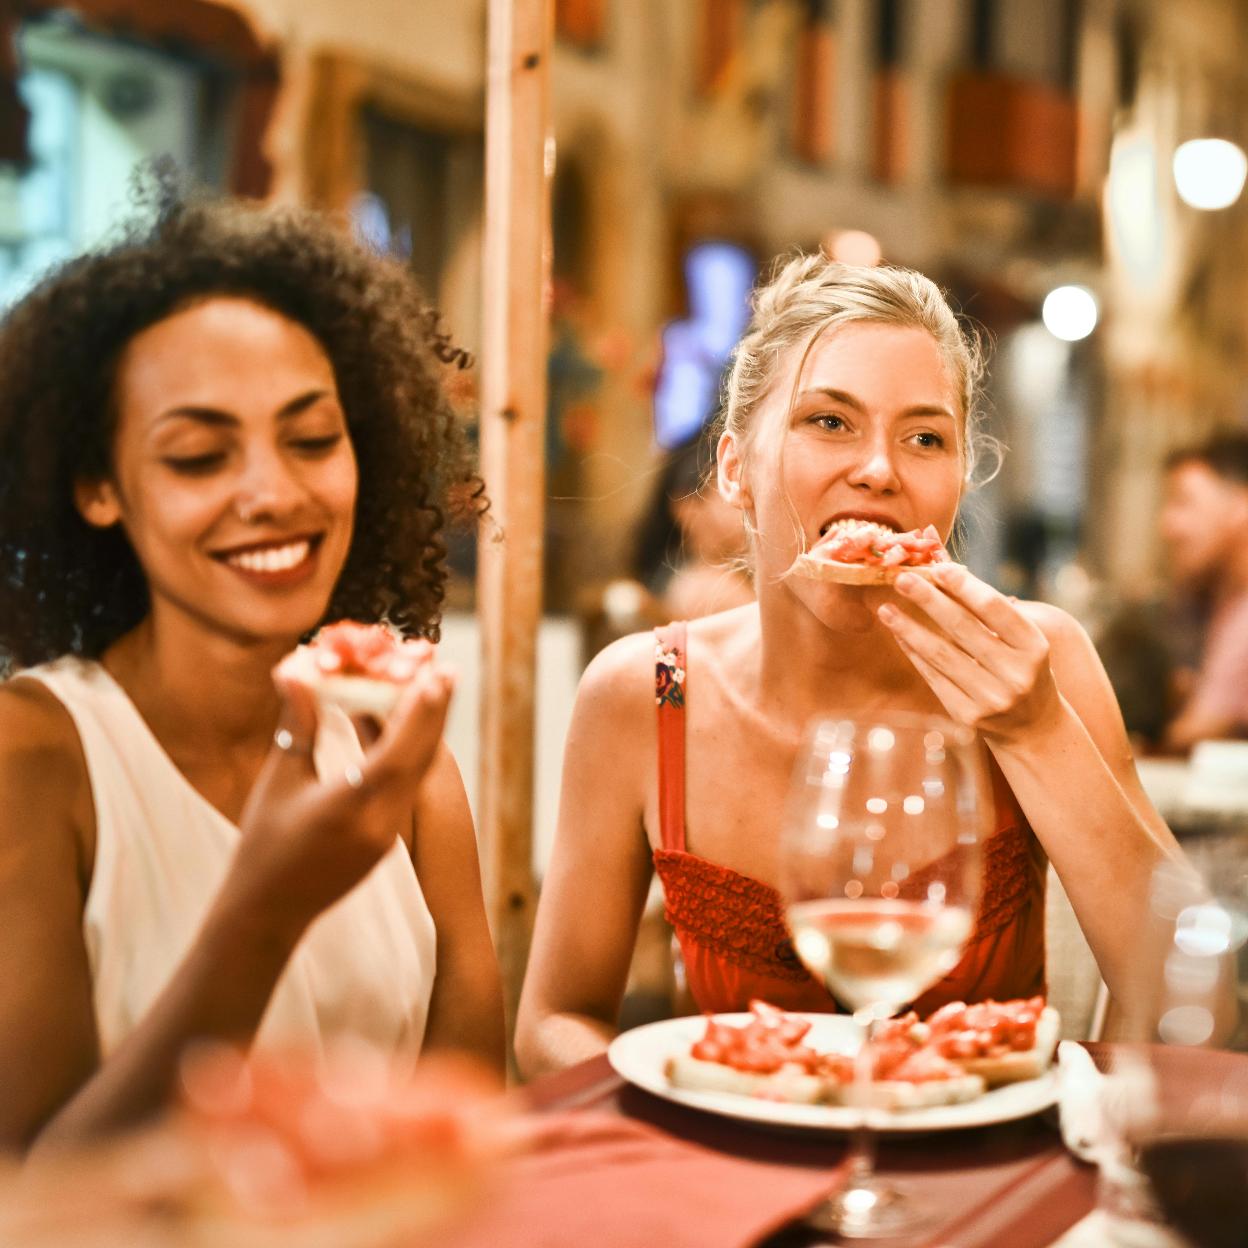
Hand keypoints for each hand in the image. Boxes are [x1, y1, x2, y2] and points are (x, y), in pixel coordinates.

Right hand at [223, 662, 454, 940]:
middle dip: (434, 712)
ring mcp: (387, 835)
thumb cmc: (263, 844)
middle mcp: (378, 824)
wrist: (268, 911)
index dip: (418, 714)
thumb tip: (297, 668)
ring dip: (428, 730)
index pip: (396, 755)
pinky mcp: (388, 840)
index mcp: (348, 809)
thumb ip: (296, 724)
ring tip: (438, 689)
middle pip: (418, 759)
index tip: (434, 676)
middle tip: (447, 670)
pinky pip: (407, 787)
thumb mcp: (279, 781)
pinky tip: (412, 728)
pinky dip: (412, 753)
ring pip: (418, 773)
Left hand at [877, 564, 1062, 744]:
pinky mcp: (967, 716)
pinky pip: (933, 677)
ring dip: (909, 629)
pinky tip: (899, 635)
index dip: (964, 586)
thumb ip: (985, 606)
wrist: (1033, 724)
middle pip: (962, 629)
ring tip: (886, 608)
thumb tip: (942, 566)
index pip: (993, 609)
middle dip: (928, 600)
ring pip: (941, 655)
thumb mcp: (1020, 637)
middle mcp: (1015, 674)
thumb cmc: (1022, 666)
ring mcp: (991, 698)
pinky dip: (914, 653)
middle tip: (901, 578)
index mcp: (1033, 646)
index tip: (937, 566)